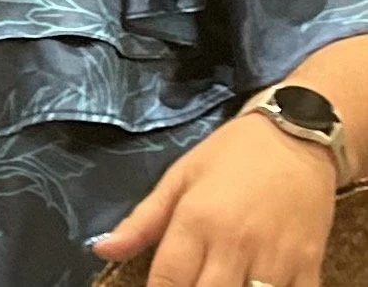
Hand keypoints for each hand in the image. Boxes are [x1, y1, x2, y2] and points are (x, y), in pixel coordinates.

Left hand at [91, 113, 334, 285]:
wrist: (295, 138)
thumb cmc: (230, 156)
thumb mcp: (179, 178)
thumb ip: (141, 221)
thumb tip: (100, 249)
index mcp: (197, 220)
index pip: (168, 279)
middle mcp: (235, 243)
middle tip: (185, 285)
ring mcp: (276, 259)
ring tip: (215, 284)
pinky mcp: (310, 267)